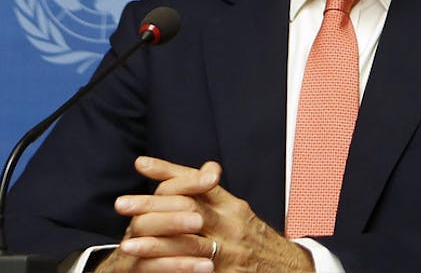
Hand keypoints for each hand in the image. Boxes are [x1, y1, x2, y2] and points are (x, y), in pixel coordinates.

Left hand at [100, 157, 313, 272]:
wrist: (290, 269)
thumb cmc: (257, 240)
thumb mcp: (239, 214)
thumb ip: (214, 196)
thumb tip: (200, 170)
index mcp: (234, 207)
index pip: (199, 183)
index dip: (170, 172)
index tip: (142, 165)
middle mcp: (233, 225)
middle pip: (189, 210)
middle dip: (153, 207)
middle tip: (123, 204)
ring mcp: (231, 252)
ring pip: (189, 245)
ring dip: (156, 244)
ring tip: (128, 244)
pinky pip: (197, 272)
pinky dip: (173, 270)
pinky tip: (150, 270)